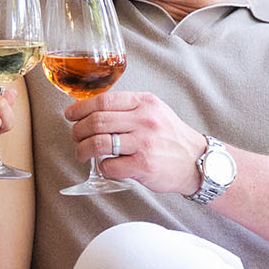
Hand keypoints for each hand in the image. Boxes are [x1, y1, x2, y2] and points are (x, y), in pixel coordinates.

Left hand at [63, 91, 209, 194]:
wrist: (197, 161)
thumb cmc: (170, 136)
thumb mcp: (154, 111)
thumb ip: (127, 107)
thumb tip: (90, 109)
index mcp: (145, 103)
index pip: (103, 101)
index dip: (80, 108)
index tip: (70, 115)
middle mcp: (145, 121)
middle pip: (96, 122)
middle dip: (78, 130)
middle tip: (76, 137)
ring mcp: (144, 143)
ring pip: (98, 144)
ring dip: (82, 150)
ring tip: (81, 153)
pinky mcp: (144, 165)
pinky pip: (109, 166)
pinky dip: (102, 167)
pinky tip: (106, 165)